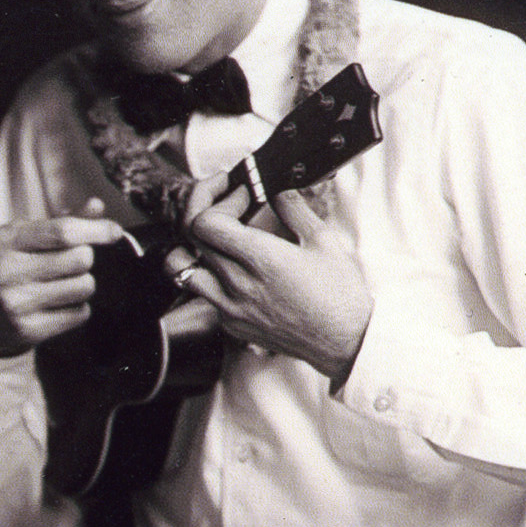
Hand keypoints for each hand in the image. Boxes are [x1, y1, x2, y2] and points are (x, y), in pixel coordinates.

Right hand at [0, 198, 128, 358]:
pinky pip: (78, 314)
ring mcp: (17, 304)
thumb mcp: (21, 239)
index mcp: (6, 241)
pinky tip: (59, 305)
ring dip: (83, 284)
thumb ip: (59, 222)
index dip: (95, 229)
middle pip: (79, 258)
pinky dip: (77, 308)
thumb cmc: (5, 269)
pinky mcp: (28, 331)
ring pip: (84, 287)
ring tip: (64, 284)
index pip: (62, 232)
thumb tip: (97, 207)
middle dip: (84, 258)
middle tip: (70, 263)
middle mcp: (8, 272)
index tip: (114, 231)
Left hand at [170, 196, 373, 383]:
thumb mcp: (321, 239)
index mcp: (260, 259)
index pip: (204, 223)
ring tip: (214, 236)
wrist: (343, 340)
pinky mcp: (230, 324)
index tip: (239, 194)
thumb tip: (276, 187)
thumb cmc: (338, 293)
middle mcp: (238, 285)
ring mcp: (230, 308)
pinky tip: (233, 265)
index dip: (215, 199)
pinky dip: (208, 273)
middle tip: (228, 204)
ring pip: (182, 270)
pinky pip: (203, 293)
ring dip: (192, 247)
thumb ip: (292, 208)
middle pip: (192, 239)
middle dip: (205, 210)